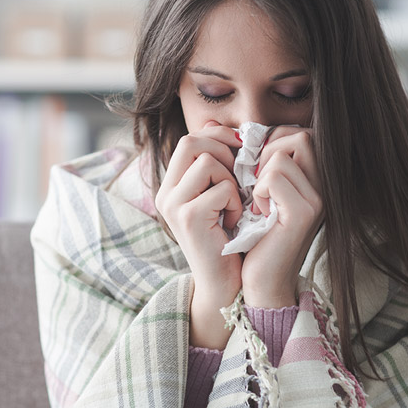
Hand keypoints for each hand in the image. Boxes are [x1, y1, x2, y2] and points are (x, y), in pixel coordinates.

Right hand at [155, 121, 242, 348]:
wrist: (225, 284)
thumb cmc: (229, 238)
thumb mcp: (220, 195)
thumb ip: (217, 164)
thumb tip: (217, 124)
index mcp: (172, 185)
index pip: (190, 138)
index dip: (218, 137)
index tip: (241, 150)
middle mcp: (166, 193)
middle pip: (193, 141)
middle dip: (225, 152)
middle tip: (240, 177)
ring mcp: (173, 205)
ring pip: (208, 162)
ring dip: (231, 180)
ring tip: (234, 204)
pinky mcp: (188, 218)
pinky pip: (222, 188)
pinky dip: (236, 202)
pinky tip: (234, 221)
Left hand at [241, 126, 323, 307]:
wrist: (260, 280)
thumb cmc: (254, 235)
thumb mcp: (258, 191)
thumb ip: (257, 161)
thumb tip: (224, 127)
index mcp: (316, 179)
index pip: (299, 133)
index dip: (272, 142)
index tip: (256, 170)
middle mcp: (324, 187)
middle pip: (299, 136)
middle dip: (267, 152)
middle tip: (256, 182)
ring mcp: (318, 199)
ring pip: (282, 155)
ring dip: (260, 176)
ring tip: (259, 202)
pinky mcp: (304, 213)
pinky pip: (274, 177)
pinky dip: (259, 191)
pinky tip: (260, 213)